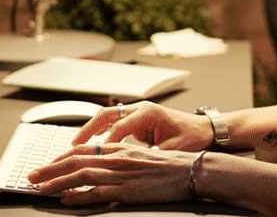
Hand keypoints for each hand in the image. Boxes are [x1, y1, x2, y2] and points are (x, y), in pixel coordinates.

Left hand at [28, 141, 196, 205]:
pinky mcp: (128, 190)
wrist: (191, 170)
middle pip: (75, 161)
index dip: (59, 159)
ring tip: (40, 190)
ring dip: (57, 182)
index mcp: (119, 149)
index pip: (81, 151)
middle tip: (31, 177)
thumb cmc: (169, 165)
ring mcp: (121, 174)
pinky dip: (79, 196)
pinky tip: (67, 200)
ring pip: (81, 175)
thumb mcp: (140, 158)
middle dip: (49, 169)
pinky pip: (97, 192)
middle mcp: (116, 158)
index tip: (43, 166)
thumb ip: (119, 161)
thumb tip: (98, 170)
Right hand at [71, 101, 212, 150]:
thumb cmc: (192, 138)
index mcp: (149, 113)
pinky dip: (99, 131)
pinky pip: (113, 123)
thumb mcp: (173, 150)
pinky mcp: (137, 120)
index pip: (120, 125)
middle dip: (87, 130)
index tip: (93, 155)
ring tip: (75, 145)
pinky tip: (90, 143)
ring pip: (107, 117)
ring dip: (90, 130)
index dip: (105, 141)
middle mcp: (140, 109)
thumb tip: (133, 168)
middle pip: (107, 114)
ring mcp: (138, 112)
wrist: (204, 129)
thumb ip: (152, 156)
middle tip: (73, 145)